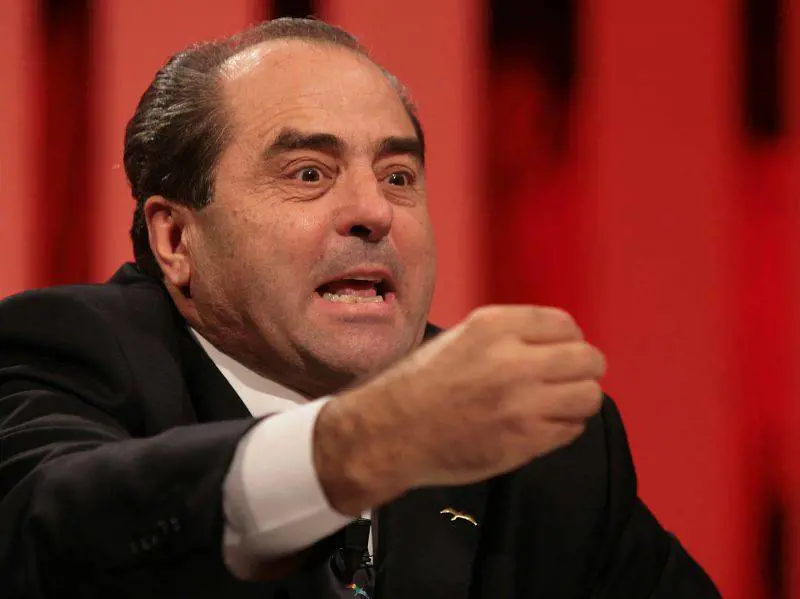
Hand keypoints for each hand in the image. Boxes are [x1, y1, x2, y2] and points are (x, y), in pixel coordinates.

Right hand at [314, 305, 605, 514]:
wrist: (390, 431)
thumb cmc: (420, 383)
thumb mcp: (462, 338)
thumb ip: (510, 335)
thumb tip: (558, 344)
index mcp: (496, 326)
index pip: (566, 325)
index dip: (568, 341)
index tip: (559, 354)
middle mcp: (514, 359)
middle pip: (588, 359)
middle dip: (581, 370)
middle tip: (565, 382)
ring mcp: (523, 402)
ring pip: (589, 396)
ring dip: (576, 401)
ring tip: (555, 406)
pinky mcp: (525, 440)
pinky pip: (572, 429)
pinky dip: (562, 428)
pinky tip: (538, 427)